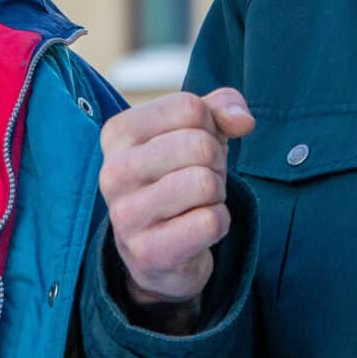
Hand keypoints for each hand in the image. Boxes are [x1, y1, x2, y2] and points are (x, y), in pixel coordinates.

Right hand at [98, 88, 255, 313]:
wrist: (158, 251)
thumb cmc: (177, 177)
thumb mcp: (196, 131)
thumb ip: (221, 107)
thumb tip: (243, 121)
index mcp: (117, 133)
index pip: (189, 107)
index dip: (209, 126)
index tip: (192, 148)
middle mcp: (113, 171)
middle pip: (199, 145)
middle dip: (216, 162)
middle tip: (199, 179)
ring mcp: (126, 214)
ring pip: (206, 183)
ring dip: (216, 194)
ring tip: (196, 203)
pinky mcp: (147, 251)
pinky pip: (211, 221)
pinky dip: (219, 223)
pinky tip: (196, 229)